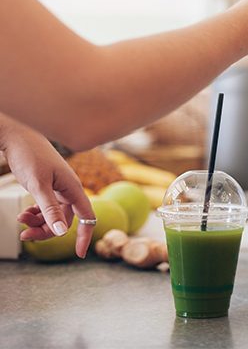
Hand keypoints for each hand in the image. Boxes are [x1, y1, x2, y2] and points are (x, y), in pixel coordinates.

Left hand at [1, 116, 94, 257]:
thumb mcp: (38, 185)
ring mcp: (58, 188)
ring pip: (54, 215)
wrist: (18, 136)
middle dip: (47, 231)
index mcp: (73, 188)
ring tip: (20, 220)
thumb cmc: (30, 155)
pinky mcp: (48, 186)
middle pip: (66, 220)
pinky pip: (46, 207)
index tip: (80, 254)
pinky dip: (36, 214)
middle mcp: (69, 189)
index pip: (87, 217)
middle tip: (25, 236)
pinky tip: (24, 213)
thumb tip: (63, 231)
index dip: (85, 236)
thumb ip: (50, 209)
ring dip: (38, 222)